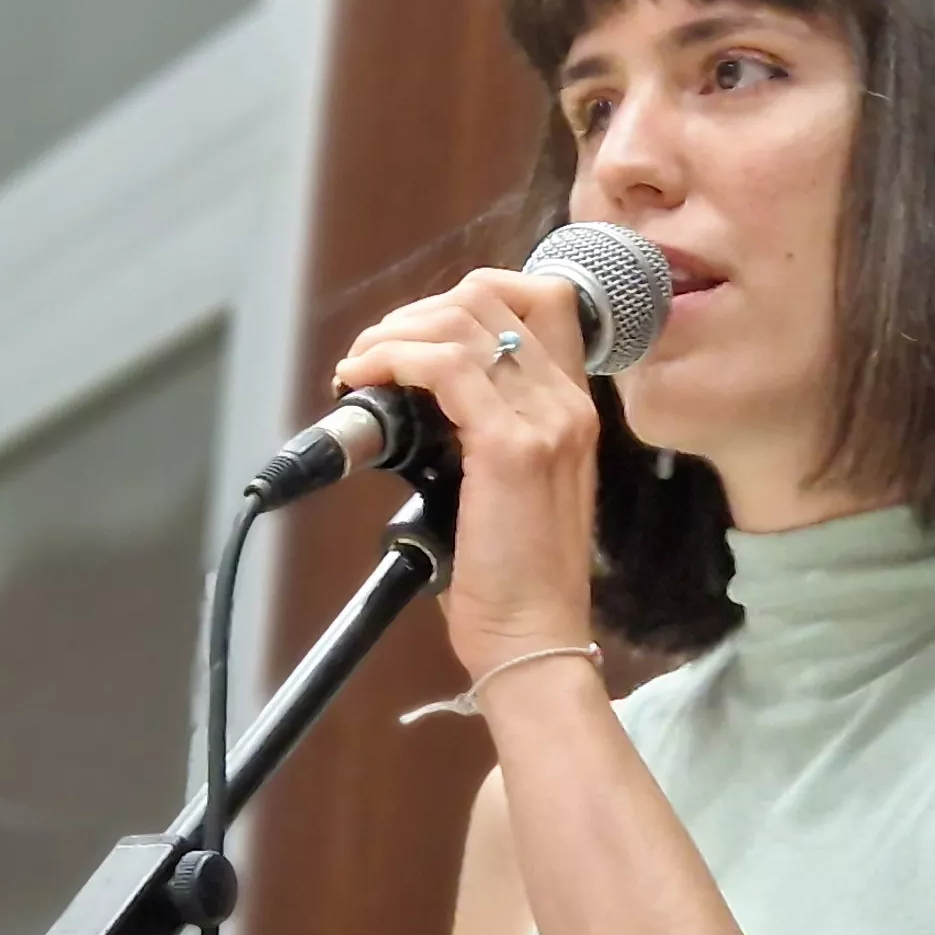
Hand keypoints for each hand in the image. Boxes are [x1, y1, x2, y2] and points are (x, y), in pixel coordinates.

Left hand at [332, 267, 601, 673]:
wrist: (533, 639)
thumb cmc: (513, 580)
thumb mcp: (513, 488)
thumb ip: (486, 433)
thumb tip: (418, 401)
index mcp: (573, 408)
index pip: (540, 299)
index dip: (468, 298)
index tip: (418, 336)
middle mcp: (567, 403)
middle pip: (493, 294)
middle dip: (417, 312)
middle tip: (374, 354)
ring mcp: (545, 420)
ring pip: (461, 321)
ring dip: (395, 332)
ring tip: (361, 366)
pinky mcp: (509, 447)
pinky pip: (443, 366)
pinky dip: (392, 360)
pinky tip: (364, 380)